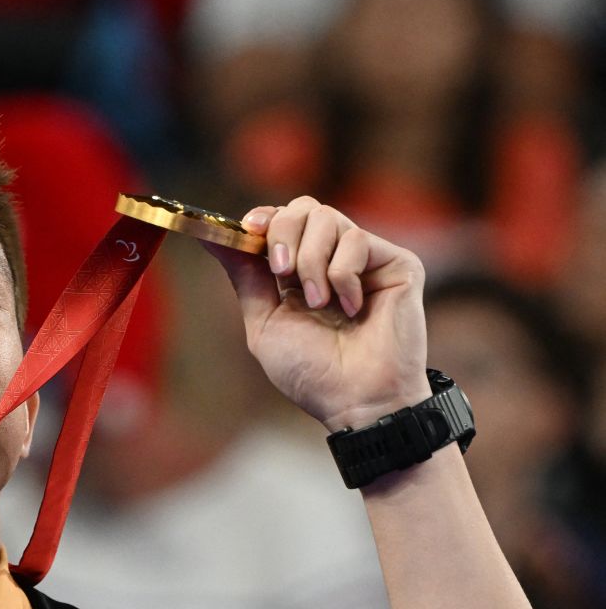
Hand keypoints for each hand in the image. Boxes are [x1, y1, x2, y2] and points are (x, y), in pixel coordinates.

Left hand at [205, 196, 430, 431]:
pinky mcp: (397, 263)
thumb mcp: (264, 321)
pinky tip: (352, 308)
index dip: (265, 217)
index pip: (283, 219)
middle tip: (283, 272)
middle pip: (304, 207)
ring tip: (319, 303)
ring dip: (312, 260)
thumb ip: (244, 276)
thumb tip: (210, 236)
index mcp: (300, 270)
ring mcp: (366, 259)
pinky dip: (343, 275)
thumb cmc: (311, 372)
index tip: (249, 229)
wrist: (356, 400)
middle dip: (283, 233)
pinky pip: (358, 240)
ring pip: (329, 218)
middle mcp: (333, 258)